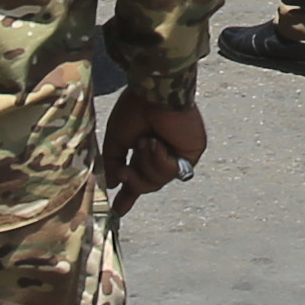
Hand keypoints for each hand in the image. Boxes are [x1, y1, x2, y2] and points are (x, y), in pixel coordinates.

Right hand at [106, 96, 206, 215]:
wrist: (154, 94)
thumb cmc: (135, 109)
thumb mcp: (117, 139)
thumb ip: (113, 162)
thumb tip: (112, 183)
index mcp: (143, 148)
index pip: (135, 176)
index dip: (128, 193)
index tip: (118, 210)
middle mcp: (160, 153)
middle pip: (146, 185)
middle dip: (134, 181)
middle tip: (123, 170)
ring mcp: (176, 154)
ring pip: (158, 182)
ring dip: (146, 165)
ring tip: (145, 142)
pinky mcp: (191, 153)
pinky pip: (172, 172)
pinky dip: (161, 160)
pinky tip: (158, 143)